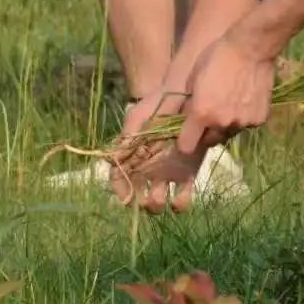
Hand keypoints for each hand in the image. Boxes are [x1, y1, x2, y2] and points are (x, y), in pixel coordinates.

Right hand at [111, 91, 206, 212]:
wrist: (189, 98)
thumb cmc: (160, 105)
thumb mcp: (139, 117)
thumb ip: (127, 136)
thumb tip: (114, 159)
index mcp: (132, 156)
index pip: (119, 179)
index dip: (120, 191)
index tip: (126, 198)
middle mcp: (147, 168)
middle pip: (137, 195)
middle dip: (139, 203)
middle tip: (145, 200)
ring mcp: (166, 173)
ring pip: (156, 200)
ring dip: (155, 206)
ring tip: (160, 198)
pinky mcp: (187, 174)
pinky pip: (181, 197)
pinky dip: (179, 205)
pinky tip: (178, 200)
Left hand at [175, 34, 275, 152]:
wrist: (251, 48)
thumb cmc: (217, 56)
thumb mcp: (193, 77)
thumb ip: (188, 103)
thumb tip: (185, 117)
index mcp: (201, 113)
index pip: (186, 146)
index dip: (184, 140)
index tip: (187, 132)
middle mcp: (221, 123)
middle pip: (209, 141)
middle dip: (207, 131)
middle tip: (211, 113)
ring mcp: (242, 123)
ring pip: (229, 132)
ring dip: (226, 123)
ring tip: (231, 102)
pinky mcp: (259, 119)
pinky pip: (246, 124)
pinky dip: (244, 116)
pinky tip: (246, 99)